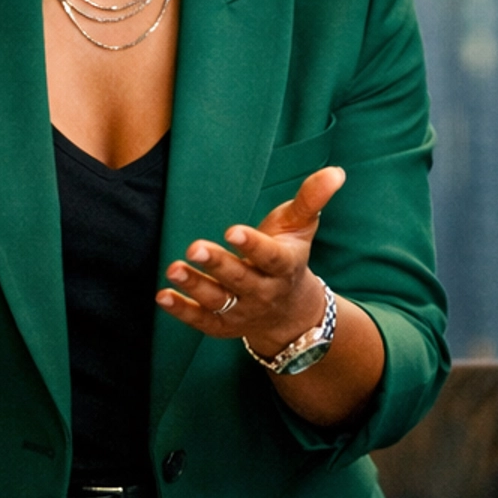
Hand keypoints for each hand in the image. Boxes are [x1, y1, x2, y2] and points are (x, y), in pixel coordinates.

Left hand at [157, 166, 344, 356]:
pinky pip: (201, 321)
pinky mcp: (222, 326)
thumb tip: (336, 171)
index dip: (252, 245)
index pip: (269, 257)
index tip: (232, 230)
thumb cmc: (288, 257)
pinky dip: (181, 311)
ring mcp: (243, 312)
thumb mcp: (301, 228)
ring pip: (218, 302)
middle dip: (219, 265)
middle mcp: (264, 293)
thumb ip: (312, 199)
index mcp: (284, 267)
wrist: (290, 313)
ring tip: (173, 268)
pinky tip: (161, 295)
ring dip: (195, 286)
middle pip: (241, 280)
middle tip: (194, 247)